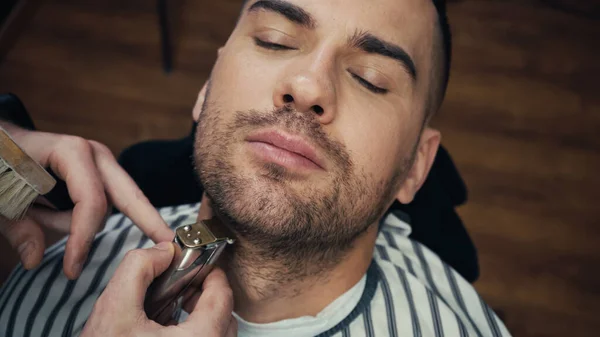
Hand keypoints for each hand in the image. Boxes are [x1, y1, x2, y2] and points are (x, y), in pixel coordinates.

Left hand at [0, 123, 173, 278]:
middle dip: (148, 219)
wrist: (0, 140)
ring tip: (35, 213)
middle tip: (168, 242)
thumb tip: (35, 259)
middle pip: (129, 195)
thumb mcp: (0, 195)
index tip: (72, 270)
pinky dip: (92, 219)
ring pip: (110, 206)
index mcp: (72, 152)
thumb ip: (18, 227)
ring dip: (80, 223)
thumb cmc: (0, 160)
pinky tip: (67, 224)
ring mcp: (100, 162)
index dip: (83, 239)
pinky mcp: (98, 172)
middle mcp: (94, 154)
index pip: (91, 202)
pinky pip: (107, 202)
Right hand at [81, 242, 236, 336]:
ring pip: (217, 332)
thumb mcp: (113, 309)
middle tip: (184, 282)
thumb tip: (164, 251)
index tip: (196, 263)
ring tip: (174, 303)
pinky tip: (166, 327)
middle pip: (224, 314)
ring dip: (200, 314)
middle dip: (205, 293)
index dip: (210, 273)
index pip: (223, 295)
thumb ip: (138, 269)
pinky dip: (193, 331)